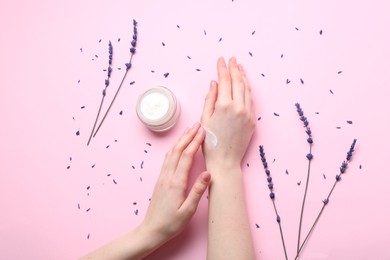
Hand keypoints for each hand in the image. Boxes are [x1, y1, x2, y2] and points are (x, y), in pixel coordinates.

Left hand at [141, 123, 210, 245]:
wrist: (151, 230)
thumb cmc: (171, 223)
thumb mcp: (187, 211)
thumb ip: (197, 191)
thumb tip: (208, 173)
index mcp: (176, 183)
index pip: (186, 156)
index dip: (195, 142)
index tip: (203, 131)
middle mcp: (167, 176)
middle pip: (178, 150)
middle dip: (188, 136)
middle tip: (198, 124)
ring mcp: (162, 177)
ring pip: (171, 153)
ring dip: (181, 140)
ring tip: (189, 131)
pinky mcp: (161, 180)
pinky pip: (168, 159)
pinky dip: (175, 148)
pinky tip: (178, 146)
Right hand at [201, 57, 255, 170]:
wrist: (225, 161)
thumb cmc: (210, 142)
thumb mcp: (204, 119)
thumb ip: (210, 99)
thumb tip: (214, 83)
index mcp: (224, 105)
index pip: (224, 80)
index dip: (222, 68)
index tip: (221, 60)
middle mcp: (238, 107)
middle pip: (238, 81)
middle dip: (234, 68)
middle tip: (231, 59)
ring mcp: (248, 113)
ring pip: (247, 89)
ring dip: (243, 76)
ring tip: (239, 67)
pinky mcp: (253, 120)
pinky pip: (250, 100)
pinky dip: (247, 89)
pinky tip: (244, 84)